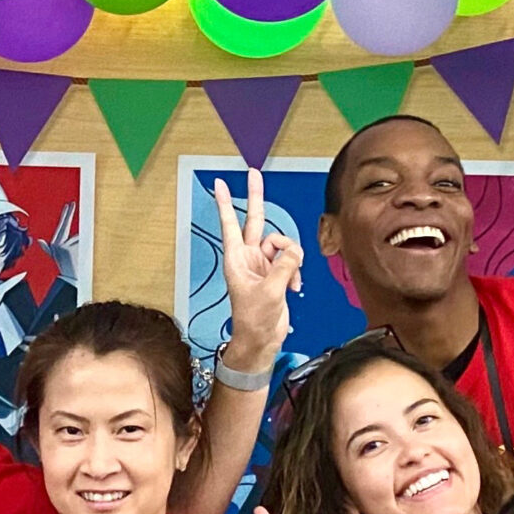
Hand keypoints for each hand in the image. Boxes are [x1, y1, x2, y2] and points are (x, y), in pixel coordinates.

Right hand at [46, 200, 82, 289]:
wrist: (69, 280)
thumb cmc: (65, 268)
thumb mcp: (55, 257)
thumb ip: (48, 249)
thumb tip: (39, 241)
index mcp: (55, 244)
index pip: (62, 226)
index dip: (65, 215)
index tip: (69, 205)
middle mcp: (58, 244)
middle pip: (68, 227)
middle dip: (69, 214)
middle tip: (72, 203)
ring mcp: (65, 246)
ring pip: (80, 238)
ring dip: (82, 244)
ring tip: (79, 255)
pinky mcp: (73, 249)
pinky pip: (84, 243)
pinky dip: (86, 247)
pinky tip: (82, 255)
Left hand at [215, 171, 304, 368]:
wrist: (261, 340)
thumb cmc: (254, 319)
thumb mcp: (269, 291)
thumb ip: (284, 266)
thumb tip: (292, 252)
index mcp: (237, 259)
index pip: (230, 224)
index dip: (225, 203)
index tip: (219, 183)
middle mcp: (249, 257)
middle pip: (254, 220)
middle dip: (255, 197)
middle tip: (253, 173)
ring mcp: (263, 264)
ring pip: (282, 244)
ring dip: (291, 259)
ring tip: (290, 282)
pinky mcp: (276, 273)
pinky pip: (291, 259)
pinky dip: (295, 271)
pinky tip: (293, 287)